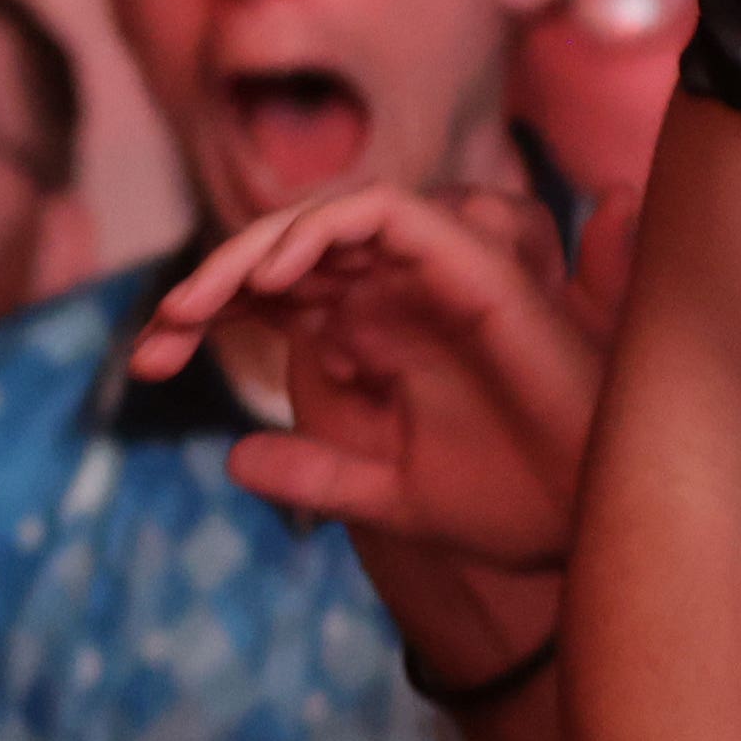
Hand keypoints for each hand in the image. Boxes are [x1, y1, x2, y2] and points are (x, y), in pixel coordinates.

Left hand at [129, 187, 603, 575]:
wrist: (595, 527)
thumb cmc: (512, 505)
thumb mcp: (391, 496)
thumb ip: (320, 472)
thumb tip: (234, 460)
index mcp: (372, 335)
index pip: (268, 295)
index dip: (199, 315)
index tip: (144, 368)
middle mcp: (395, 294)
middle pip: (281, 252)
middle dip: (207, 283)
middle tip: (155, 337)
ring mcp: (433, 274)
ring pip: (325, 219)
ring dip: (255, 247)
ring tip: (200, 302)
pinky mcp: (474, 264)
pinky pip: (388, 212)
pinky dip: (328, 226)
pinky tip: (277, 276)